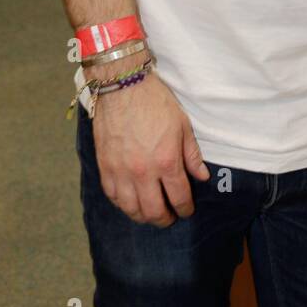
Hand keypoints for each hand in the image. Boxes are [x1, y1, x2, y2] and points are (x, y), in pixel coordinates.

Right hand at [92, 64, 210, 225]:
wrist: (122, 87)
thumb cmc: (155, 103)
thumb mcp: (182, 126)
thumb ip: (192, 155)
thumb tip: (201, 177)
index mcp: (167, 161)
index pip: (179, 197)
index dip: (185, 208)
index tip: (186, 210)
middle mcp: (143, 172)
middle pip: (155, 211)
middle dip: (165, 219)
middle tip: (170, 218)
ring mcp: (121, 172)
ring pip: (132, 209)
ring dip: (143, 216)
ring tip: (150, 214)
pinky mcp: (104, 167)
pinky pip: (113, 197)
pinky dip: (123, 204)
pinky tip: (130, 202)